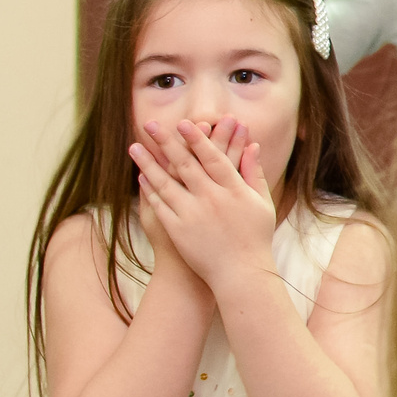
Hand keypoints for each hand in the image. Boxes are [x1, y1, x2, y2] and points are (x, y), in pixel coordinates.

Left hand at [129, 119, 278, 292]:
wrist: (241, 273)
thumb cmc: (255, 237)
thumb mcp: (262, 202)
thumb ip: (254, 173)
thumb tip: (253, 146)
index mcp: (234, 190)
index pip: (213, 157)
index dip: (197, 139)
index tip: (184, 123)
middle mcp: (212, 198)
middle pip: (185, 164)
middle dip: (167, 142)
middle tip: (150, 124)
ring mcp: (193, 214)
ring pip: (166, 182)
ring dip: (148, 163)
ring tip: (134, 147)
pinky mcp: (179, 230)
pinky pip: (160, 205)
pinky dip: (150, 189)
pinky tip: (141, 176)